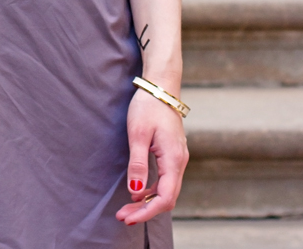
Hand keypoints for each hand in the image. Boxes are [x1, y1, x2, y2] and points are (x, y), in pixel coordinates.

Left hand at [115, 88, 188, 224]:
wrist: (160, 86)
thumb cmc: (148, 106)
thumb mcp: (138, 134)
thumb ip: (138, 164)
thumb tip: (135, 191)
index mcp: (174, 159)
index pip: (165, 197)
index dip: (147, 211)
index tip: (128, 217)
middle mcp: (179, 162)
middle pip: (166, 197)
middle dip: (145, 210)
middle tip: (123, 216)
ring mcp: (177, 158)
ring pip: (166, 190)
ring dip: (147, 201)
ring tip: (126, 208)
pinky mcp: (172, 154)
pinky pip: (165, 180)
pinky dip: (151, 190)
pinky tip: (137, 191)